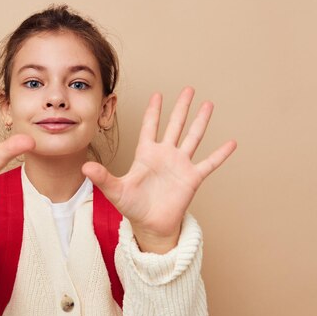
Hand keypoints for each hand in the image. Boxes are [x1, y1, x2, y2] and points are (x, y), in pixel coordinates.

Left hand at [82, 87, 236, 252]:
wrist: (150, 225)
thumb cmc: (132, 207)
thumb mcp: (115, 190)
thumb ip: (102, 177)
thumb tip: (85, 167)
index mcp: (146, 154)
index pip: (150, 127)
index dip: (154, 111)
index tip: (158, 94)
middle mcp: (165, 155)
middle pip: (175, 125)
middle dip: (181, 107)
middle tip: (189, 89)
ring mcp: (180, 165)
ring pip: (193, 138)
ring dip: (201, 122)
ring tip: (208, 105)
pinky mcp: (192, 178)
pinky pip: (209, 163)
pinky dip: (220, 154)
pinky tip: (231, 143)